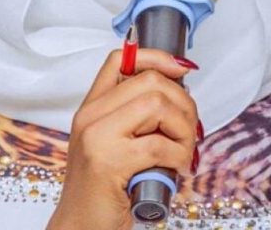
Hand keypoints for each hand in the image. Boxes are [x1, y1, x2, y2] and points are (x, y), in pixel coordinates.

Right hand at [46, 49, 199, 229]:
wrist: (80, 227)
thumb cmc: (103, 191)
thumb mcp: (115, 145)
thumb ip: (136, 120)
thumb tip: (180, 97)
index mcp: (92, 108)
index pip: (122, 59)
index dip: (158, 58)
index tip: (182, 70)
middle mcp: (90, 116)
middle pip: (150, 80)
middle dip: (184, 103)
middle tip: (190, 131)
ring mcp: (97, 137)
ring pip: (157, 105)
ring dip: (185, 130)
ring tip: (184, 153)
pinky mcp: (108, 161)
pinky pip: (159, 144)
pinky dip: (180, 156)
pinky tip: (178, 169)